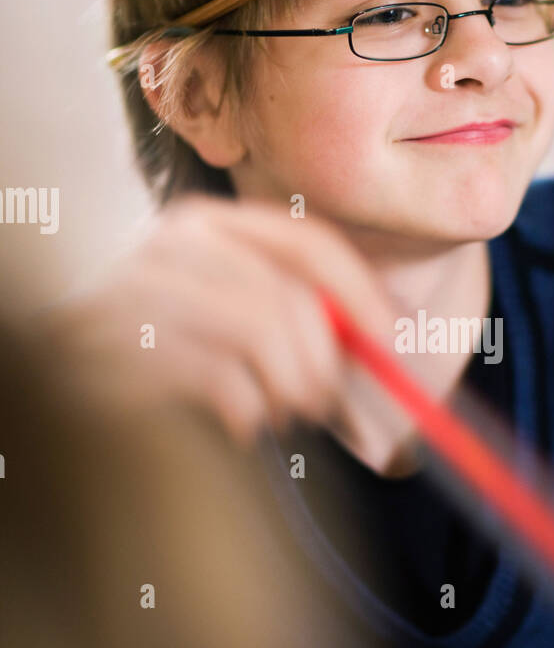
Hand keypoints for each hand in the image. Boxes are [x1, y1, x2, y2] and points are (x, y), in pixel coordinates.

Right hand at [33, 195, 401, 450]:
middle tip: (327, 402)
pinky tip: (239, 423)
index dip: (358, 291)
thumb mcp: (237, 318)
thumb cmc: (169, 353)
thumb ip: (303, 319)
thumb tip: (391, 344)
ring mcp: (142, 290)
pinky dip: (248, 412)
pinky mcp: (120, 345)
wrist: (68, 377)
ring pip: (259, 331)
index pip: (305, 240)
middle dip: (325, 361)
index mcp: (210, 224)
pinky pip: (219, 378)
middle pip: (288, 293)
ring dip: (290, 390)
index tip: (389, 339)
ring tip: (282, 414)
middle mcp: (173, 244)